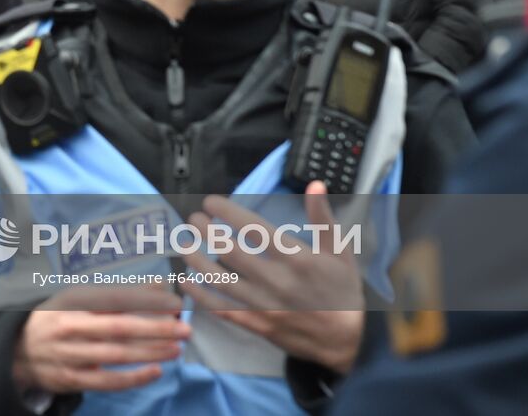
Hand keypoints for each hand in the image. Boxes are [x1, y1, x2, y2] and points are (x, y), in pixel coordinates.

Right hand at [12, 286, 188, 395]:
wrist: (17, 350)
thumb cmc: (57, 319)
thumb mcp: (79, 298)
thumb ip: (118, 293)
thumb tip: (158, 284)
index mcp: (72, 300)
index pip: (114, 298)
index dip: (145, 300)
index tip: (173, 301)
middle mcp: (70, 326)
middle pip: (119, 327)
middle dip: (155, 328)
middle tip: (184, 328)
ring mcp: (70, 354)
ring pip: (116, 354)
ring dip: (150, 352)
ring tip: (176, 348)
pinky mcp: (71, 379)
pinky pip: (107, 381)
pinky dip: (133, 378)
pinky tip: (155, 371)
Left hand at [178, 183, 364, 373]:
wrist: (345, 342)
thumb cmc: (342, 292)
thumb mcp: (340, 252)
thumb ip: (323, 218)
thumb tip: (315, 185)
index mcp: (295, 259)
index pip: (253, 228)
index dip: (227, 212)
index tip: (210, 202)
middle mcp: (275, 281)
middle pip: (229, 251)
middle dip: (205, 231)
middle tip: (193, 219)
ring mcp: (262, 305)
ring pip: (218, 280)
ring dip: (195, 260)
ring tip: (182, 243)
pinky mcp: (255, 324)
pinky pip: (220, 308)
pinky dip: (199, 295)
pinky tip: (186, 282)